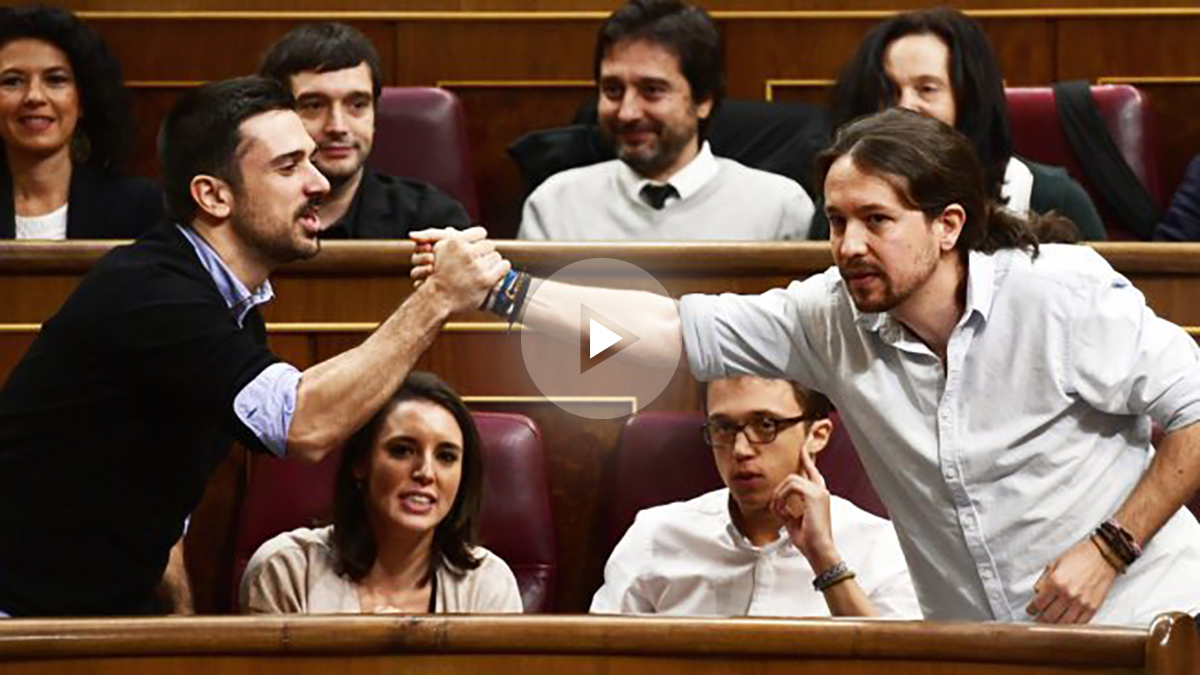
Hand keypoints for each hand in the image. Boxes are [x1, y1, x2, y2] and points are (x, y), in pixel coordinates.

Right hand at [411, 227, 509, 313]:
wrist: (437, 298)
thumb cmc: (437, 275)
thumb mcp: (437, 252)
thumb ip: (448, 239)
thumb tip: (452, 229)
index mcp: (455, 242)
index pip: (480, 232)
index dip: (480, 240)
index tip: (478, 247)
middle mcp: (467, 253)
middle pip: (489, 245)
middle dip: (485, 253)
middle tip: (480, 261)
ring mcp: (477, 267)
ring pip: (496, 256)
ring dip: (492, 262)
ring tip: (484, 269)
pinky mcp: (486, 280)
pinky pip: (504, 266)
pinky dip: (502, 268)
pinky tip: (497, 272)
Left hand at [769, 449, 837, 568]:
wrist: (818, 550)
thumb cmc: (808, 540)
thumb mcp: (793, 521)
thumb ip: (786, 508)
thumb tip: (775, 503)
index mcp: (818, 496)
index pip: (812, 472)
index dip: (807, 459)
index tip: (803, 448)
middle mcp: (821, 491)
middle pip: (795, 476)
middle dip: (780, 490)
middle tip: (775, 508)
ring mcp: (819, 492)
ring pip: (791, 480)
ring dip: (779, 496)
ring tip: (779, 512)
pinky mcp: (814, 495)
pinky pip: (791, 486)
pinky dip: (782, 498)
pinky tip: (783, 511)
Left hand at [1025, 537, 1116, 623]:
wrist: (1103, 555)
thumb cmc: (1079, 556)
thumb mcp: (1054, 564)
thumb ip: (1043, 580)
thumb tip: (1036, 593)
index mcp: (1055, 582)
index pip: (1038, 603)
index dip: (1031, 609)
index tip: (1030, 610)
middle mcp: (1068, 594)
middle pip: (1049, 617)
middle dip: (1040, 620)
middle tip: (1037, 619)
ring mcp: (1081, 603)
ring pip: (1063, 623)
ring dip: (1054, 625)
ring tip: (1050, 623)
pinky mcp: (1093, 608)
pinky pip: (1079, 623)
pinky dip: (1070, 626)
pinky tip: (1065, 622)